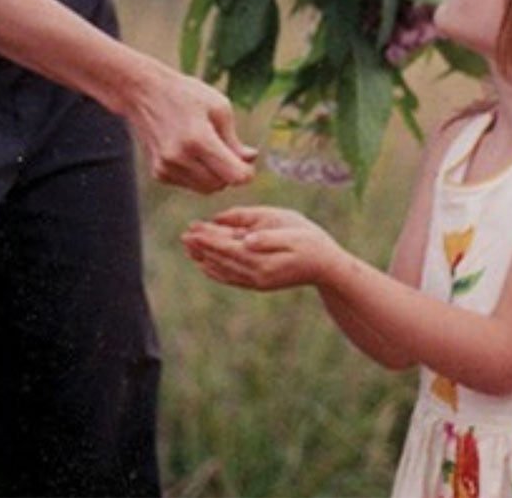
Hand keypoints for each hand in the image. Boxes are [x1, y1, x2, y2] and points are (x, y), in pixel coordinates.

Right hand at [126, 71, 257, 194]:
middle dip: (230, 173)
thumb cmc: (186, 95)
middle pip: (220, 185)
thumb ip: (234, 140)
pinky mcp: (158, 173)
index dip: (247, 173)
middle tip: (229, 152)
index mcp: (199, 139)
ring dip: (213, 176)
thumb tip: (250, 159)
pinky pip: (189, 184)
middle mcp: (179, 157)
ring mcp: (166, 167)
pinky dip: (196, 174)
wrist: (144, 92)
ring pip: (205, 189)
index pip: (234, 176)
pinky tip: (191, 152)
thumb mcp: (218, 107)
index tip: (247, 162)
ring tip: (209, 149)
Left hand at [181, 206, 343, 289]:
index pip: (227, 247)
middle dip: (202, 247)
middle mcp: (257, 274)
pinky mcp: (260, 284)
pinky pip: (233, 279)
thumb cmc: (310, 239)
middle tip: (184, 235)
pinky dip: (217, 272)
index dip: (208, 237)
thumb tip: (241, 237)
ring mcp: (258, 281)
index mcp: (263, 258)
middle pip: (222, 259)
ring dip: (205, 258)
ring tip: (188, 248)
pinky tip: (205, 266)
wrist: (328, 267)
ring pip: (224, 270)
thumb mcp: (288, 226)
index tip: (192, 228)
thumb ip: (263, 231)